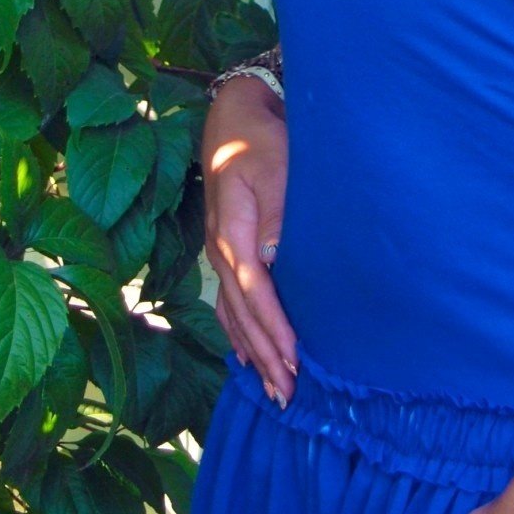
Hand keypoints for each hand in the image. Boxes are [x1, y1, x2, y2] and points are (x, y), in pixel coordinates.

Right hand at [201, 75, 296, 403]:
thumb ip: (275, 212)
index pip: (254, 292)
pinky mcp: (225, 251)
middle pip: (242, 313)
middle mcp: (220, 249)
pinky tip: (247, 356)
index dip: (274, 329)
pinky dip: (239, 333)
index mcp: (233, 231)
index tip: (294, 360)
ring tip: (271, 389)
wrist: (233, 118)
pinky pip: (228, 303)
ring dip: (253, 352)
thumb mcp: (273, 166)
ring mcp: (218, 253)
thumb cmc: (260, 140)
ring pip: (233, 314)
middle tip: (287, 395)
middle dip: (265, 355)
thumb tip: (273, 258)